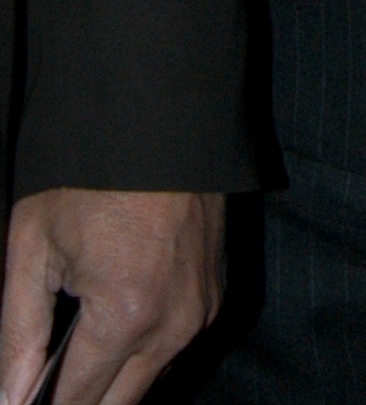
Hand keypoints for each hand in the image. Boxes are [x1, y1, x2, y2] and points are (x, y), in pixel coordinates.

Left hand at [0, 191, 224, 404]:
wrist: (165, 119)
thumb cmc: (93, 176)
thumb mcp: (34, 247)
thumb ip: (18, 334)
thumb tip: (9, 397)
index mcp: (125, 318)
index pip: (77, 403)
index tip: (26, 400)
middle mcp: (173, 325)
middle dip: (81, 400)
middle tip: (52, 379)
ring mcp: (201, 310)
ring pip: (149, 380)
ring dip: (114, 379)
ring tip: (77, 354)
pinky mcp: (216, 293)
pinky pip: (174, 347)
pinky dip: (144, 350)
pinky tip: (115, 325)